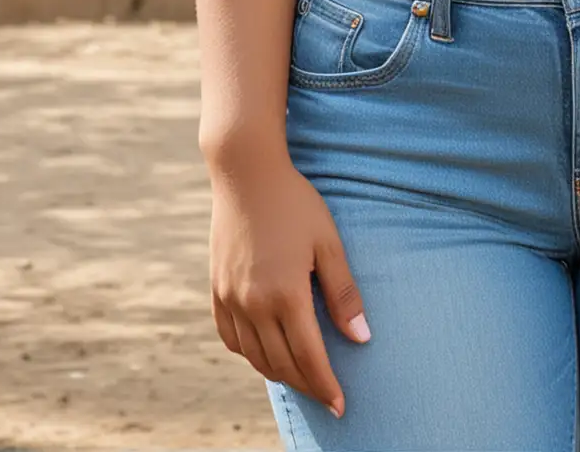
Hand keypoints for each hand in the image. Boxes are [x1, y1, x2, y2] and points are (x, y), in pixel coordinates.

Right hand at [208, 151, 371, 419]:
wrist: (246, 174)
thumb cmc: (295, 203)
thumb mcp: (328, 243)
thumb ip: (343, 294)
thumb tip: (362, 338)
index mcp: (285, 294)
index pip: (309, 357)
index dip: (326, 385)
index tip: (342, 406)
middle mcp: (253, 303)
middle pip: (281, 364)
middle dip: (306, 385)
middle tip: (326, 397)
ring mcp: (231, 298)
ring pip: (254, 357)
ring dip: (279, 374)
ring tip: (301, 378)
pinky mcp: (217, 290)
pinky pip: (231, 338)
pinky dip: (249, 354)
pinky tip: (265, 352)